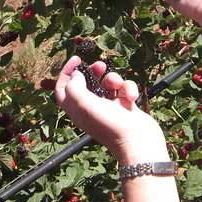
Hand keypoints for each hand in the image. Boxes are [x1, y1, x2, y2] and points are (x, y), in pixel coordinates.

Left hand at [53, 56, 167, 164]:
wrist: (138, 142)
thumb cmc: (109, 124)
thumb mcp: (85, 105)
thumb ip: (75, 87)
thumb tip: (77, 74)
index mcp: (76, 109)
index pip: (63, 89)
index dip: (66, 73)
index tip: (76, 59)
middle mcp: (91, 108)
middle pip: (86, 82)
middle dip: (93, 71)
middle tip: (100, 65)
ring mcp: (109, 107)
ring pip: (108, 83)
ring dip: (114, 80)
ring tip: (118, 86)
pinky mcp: (125, 106)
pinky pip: (124, 89)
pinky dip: (128, 88)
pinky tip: (131, 97)